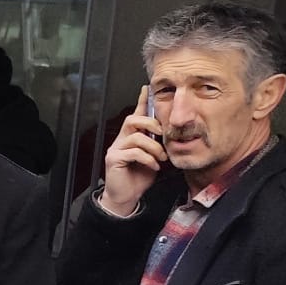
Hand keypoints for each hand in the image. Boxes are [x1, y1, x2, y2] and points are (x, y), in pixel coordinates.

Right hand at [100, 88, 166, 215]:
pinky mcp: (113, 159)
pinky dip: (148, 159)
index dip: (141, 101)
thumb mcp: (154, 158)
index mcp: (131, 137)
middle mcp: (121, 140)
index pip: (136, 115)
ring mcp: (116, 149)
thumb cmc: (140, 177)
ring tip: (160, 158)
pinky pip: (134, 152)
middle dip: (151, 124)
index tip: (147, 88)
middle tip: (163, 135)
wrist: (126, 197)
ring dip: (153, 147)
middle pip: (133, 120)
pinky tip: (154, 166)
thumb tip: (171, 135)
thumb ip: (158, 145)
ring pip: (136, 136)